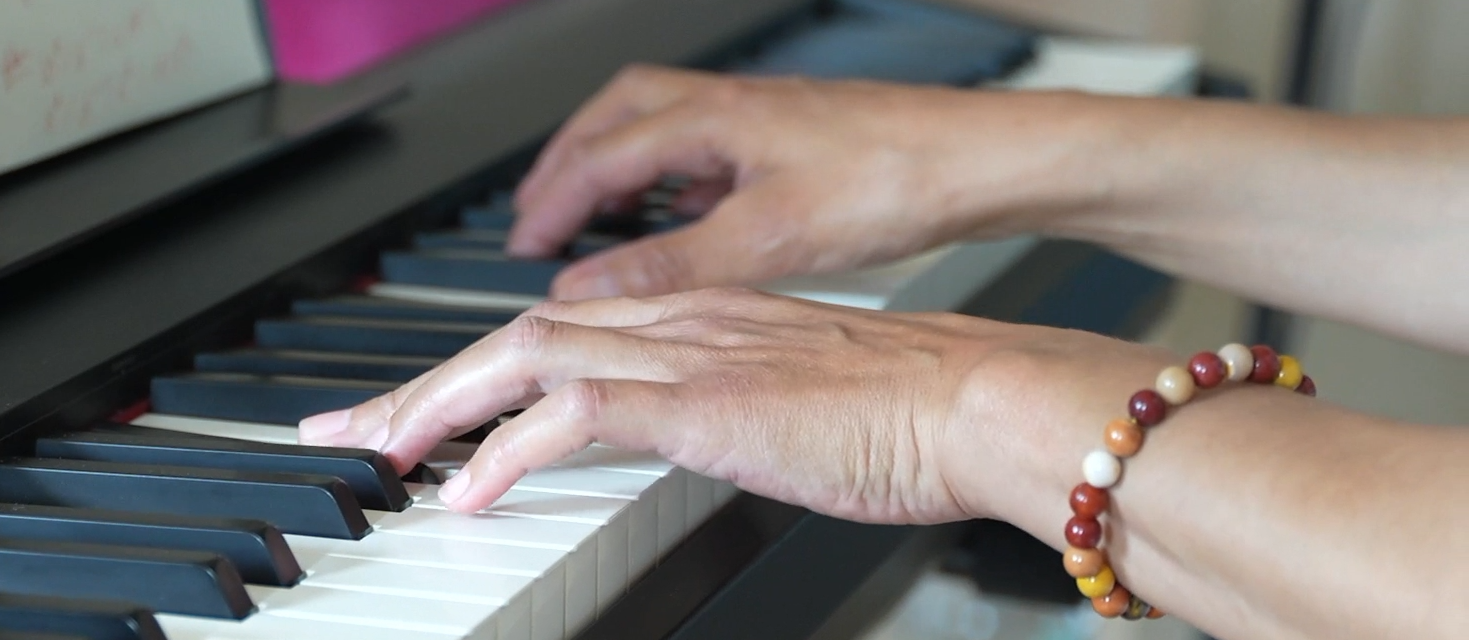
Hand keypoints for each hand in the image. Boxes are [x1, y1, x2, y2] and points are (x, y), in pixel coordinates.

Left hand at [297, 287, 1169, 523]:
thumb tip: (695, 441)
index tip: (421, 411)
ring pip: (524, 357)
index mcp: (699, 317)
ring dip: (438, 407)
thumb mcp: (796, 412)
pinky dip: (508, 450)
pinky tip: (469, 491)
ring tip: (379, 455)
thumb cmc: (916, 416)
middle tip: (348, 433)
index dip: (475, 371)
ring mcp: (687, 352)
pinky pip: (575, 413)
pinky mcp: (701, 399)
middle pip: (515, 334)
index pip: (558, 329)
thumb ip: (731, 413)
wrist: (984, 400)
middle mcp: (679, 320)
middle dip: (420, 386)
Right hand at [509, 64, 1111, 299]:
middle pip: (616, 119)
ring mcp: (762, 118)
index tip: (521, 247)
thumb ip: (671, 265)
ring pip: (660, 125)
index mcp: (711, 119)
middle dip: (568, 165)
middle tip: (536, 213)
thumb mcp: (768, 237)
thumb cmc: (897, 178)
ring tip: (596, 212)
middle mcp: (729, 106)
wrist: (987, 158)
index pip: (599, 157)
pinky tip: (687, 214)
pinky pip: (705, 144)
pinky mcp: (794, 139)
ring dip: (617, 164)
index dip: (551, 204)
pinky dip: (673, 175)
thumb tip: (588, 287)